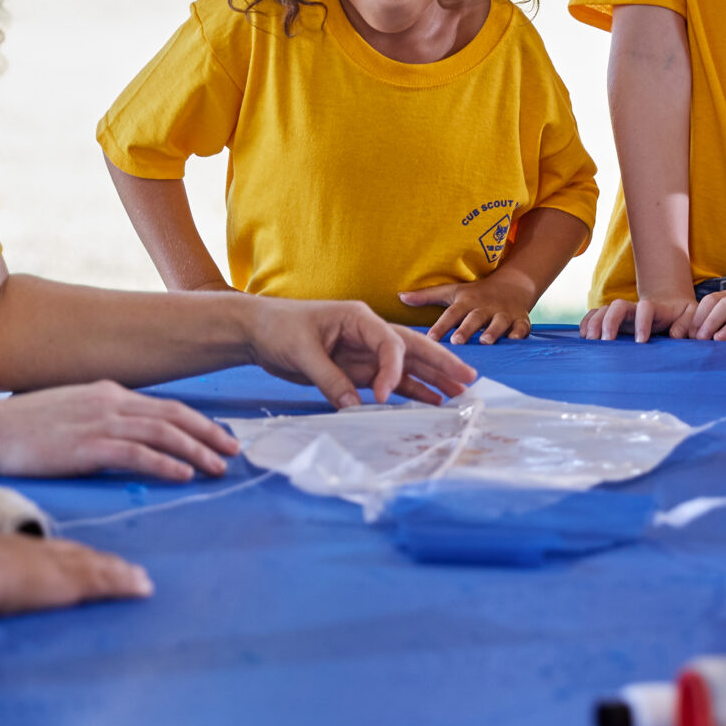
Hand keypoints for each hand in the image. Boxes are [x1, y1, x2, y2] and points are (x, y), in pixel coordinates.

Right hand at [0, 381, 235, 481]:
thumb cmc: (22, 427)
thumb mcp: (70, 411)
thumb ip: (100, 418)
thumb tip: (124, 436)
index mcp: (107, 392)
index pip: (164, 406)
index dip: (197, 422)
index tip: (218, 436)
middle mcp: (110, 402)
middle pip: (173, 416)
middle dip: (208, 434)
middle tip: (233, 451)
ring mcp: (100, 423)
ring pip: (163, 434)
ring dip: (196, 451)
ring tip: (218, 468)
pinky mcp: (88, 446)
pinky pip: (137, 454)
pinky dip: (166, 464)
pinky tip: (184, 475)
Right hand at [0, 534, 152, 612]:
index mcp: (14, 550)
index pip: (50, 551)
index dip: (70, 555)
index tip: (82, 558)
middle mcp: (42, 552)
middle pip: (81, 555)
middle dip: (102, 561)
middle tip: (124, 566)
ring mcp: (60, 565)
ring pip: (100, 568)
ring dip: (122, 572)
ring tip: (141, 578)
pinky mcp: (73, 582)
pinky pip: (107, 583)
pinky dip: (127, 584)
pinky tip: (144, 588)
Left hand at [243, 295, 474, 408]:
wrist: (258, 332)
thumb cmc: (279, 329)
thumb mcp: (302, 352)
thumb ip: (330, 379)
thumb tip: (355, 407)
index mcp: (359, 318)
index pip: (390, 343)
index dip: (392, 370)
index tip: (381, 395)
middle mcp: (368, 333)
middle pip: (412, 348)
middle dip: (441, 363)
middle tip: (468, 379)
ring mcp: (365, 352)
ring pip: (406, 366)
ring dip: (432, 379)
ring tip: (459, 395)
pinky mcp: (357, 369)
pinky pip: (389, 381)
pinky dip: (408, 391)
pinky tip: (429, 402)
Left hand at [402, 269, 539, 344]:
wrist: (513, 285)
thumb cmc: (476, 293)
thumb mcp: (452, 292)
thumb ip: (426, 297)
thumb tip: (400, 296)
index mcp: (467, 301)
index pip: (451, 313)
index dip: (441, 325)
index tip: (430, 338)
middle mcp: (485, 307)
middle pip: (474, 318)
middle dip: (466, 329)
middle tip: (457, 341)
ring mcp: (503, 313)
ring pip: (498, 322)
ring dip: (492, 331)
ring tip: (485, 342)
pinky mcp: (520, 320)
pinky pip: (521, 327)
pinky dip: (519, 333)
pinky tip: (514, 341)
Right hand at [580, 291, 698, 342]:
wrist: (669, 305)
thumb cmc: (681, 314)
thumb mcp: (690, 315)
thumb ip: (686, 323)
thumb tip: (675, 335)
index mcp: (655, 308)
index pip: (645, 308)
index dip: (642, 322)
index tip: (641, 342)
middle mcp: (634, 308)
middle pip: (617, 306)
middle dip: (610, 321)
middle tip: (606, 341)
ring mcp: (621, 313)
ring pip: (603, 310)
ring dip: (594, 323)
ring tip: (590, 342)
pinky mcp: (612, 319)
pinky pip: (594, 316)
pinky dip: (586, 323)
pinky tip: (583, 337)